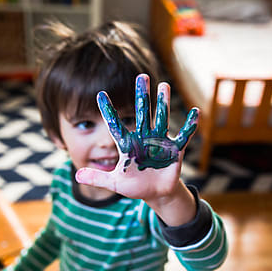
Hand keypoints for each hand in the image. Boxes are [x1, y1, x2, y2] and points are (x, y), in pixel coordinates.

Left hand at [76, 74, 197, 202]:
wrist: (155, 193)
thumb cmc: (135, 186)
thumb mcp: (114, 183)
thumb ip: (97, 178)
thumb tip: (76, 175)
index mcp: (128, 145)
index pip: (115, 125)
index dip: (108, 111)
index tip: (100, 95)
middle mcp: (144, 138)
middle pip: (142, 113)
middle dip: (142, 95)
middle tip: (141, 76)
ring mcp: (160, 142)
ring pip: (161, 118)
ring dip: (164, 103)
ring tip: (164, 85)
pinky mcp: (174, 151)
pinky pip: (183, 136)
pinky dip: (189, 126)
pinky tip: (195, 112)